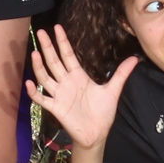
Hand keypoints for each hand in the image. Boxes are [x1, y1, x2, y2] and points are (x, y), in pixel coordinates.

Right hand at [26, 25, 134, 152]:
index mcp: (78, 76)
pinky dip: (33, 92)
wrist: (96, 134)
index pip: (68, 55)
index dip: (62, 42)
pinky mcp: (55, 107)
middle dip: (47, 47)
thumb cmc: (103, 113)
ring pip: (45, 77)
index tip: (57, 27)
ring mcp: (59, 94)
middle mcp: (66, 82)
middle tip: (40, 32)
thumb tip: (135, 59)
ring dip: (39, 66)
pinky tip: (28, 82)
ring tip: (35, 53)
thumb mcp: (113, 91)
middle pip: (54, 61)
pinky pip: (41, 98)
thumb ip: (121, 74)